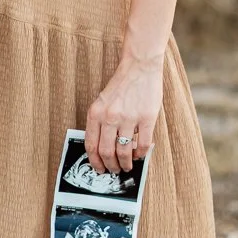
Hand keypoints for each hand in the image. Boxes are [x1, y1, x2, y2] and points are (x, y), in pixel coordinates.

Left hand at [85, 56, 161, 172]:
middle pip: (106, 152)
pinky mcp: (146, 118)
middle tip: (114, 170)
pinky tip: (140, 156)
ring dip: (125, 164)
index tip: (99, 169)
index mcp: (95, 113)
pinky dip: (141, 155)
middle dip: (110, 166)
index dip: (95, 161)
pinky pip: (143, 144)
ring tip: (127, 167)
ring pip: (124, 151)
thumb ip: (100, 123)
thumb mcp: (102, 102)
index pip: (91, 145)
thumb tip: (102, 149)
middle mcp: (110, 117)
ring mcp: (129, 118)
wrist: (139, 68)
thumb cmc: (121, 86)